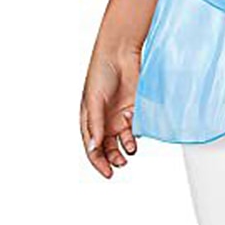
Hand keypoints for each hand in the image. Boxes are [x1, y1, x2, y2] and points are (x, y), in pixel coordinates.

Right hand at [80, 44, 140, 178]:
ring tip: (129, 152)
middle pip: (107, 147)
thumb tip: (95, 148)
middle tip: (120, 164)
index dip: (98, 162)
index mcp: (89, 119)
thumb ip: (95, 124)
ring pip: (121, 141)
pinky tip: (135, 138)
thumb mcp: (94, 100)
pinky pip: (134, 127)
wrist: (120, 52)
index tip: (107, 172)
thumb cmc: (101, 72)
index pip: (92, 147)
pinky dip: (135, 136)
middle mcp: (104, 120)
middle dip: (112, 158)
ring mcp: (118, 115)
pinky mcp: (133, 108)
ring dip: (124, 150)